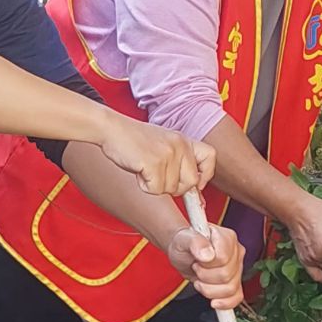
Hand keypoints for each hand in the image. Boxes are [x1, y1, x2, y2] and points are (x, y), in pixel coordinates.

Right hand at [98, 115, 214, 196]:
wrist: (111, 128)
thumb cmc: (132, 139)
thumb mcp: (163, 144)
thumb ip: (179, 162)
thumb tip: (195, 192)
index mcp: (183, 139)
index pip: (210, 157)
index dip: (205, 175)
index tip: (196, 184)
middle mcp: (180, 145)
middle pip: (191, 182)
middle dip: (175, 188)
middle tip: (159, 178)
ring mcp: (168, 153)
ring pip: (171, 189)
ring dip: (155, 185)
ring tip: (144, 168)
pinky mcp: (155, 162)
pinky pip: (155, 189)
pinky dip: (144, 186)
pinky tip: (138, 170)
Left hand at [166, 220, 244, 309]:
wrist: (184, 253)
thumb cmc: (185, 244)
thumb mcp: (183, 240)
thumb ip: (195, 242)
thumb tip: (207, 255)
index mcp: (227, 238)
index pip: (223, 259)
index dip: (206, 265)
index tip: (197, 260)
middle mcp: (236, 252)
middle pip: (226, 276)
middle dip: (205, 277)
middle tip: (197, 268)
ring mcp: (238, 268)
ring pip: (230, 289)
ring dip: (209, 289)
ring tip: (200, 279)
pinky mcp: (235, 282)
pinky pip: (237, 297)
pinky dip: (224, 303)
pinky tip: (214, 301)